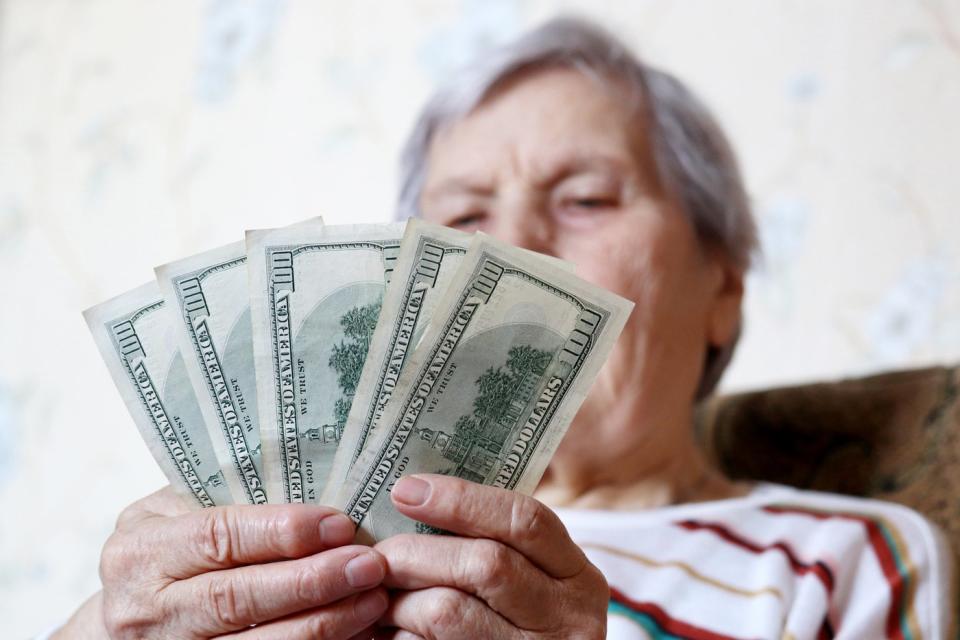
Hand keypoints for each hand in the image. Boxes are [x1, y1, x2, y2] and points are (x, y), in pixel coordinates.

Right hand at [56, 486, 387, 638]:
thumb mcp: (175, 511)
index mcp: (141, 552)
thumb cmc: (166, 547)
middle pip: (237, 599)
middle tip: (367, 564)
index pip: (216, 538)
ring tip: (373, 599)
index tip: (337, 523)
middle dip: (310, 582)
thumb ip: (229, 496)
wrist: (124, 615)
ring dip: (323, 623)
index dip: (280, 532)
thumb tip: (320, 479)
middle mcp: (149, 609)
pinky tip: (355, 629)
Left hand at [373, 475, 607, 638]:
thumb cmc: (523, 623)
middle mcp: (567, 617)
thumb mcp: (535, 582)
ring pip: (449, 611)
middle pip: (485, 563)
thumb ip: (495, 544)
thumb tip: (414, 498)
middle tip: (375, 553)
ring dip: (399, 600)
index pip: (525, 520)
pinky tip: (391, 631)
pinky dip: (400, 636)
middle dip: (417, 552)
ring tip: (377, 596)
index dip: (461, 499)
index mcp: (578, 576)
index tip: (405, 490)